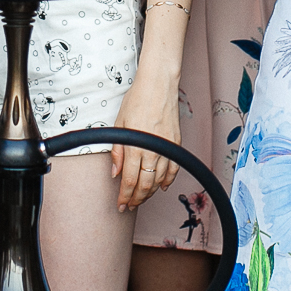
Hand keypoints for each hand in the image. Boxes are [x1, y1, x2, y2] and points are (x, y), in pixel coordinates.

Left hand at [110, 77, 179, 210]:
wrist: (159, 85)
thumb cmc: (137, 99)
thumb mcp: (119, 124)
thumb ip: (117, 150)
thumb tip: (115, 172)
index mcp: (136, 146)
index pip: (129, 181)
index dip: (125, 196)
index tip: (121, 205)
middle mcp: (152, 150)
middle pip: (145, 185)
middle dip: (136, 198)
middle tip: (130, 205)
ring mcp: (166, 148)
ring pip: (159, 180)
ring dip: (150, 192)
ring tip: (142, 197)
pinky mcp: (175, 144)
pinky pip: (173, 169)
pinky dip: (167, 180)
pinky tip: (161, 186)